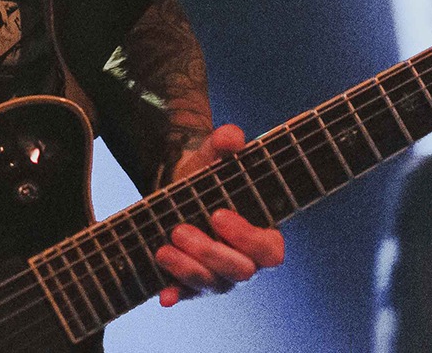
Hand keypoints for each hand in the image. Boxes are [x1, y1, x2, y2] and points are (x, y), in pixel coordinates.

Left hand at [151, 124, 285, 306]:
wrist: (179, 188)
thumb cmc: (208, 174)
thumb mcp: (213, 156)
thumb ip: (226, 145)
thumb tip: (231, 137)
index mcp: (262, 234)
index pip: (269, 250)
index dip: (247, 238)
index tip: (218, 214)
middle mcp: (246, 261)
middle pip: (240, 271)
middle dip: (210, 253)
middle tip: (180, 230)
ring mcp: (220, 275)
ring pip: (213, 284)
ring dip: (188, 269)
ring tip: (162, 249)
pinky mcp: (194, 282)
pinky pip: (188, 295)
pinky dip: (176, 295)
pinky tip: (163, 295)